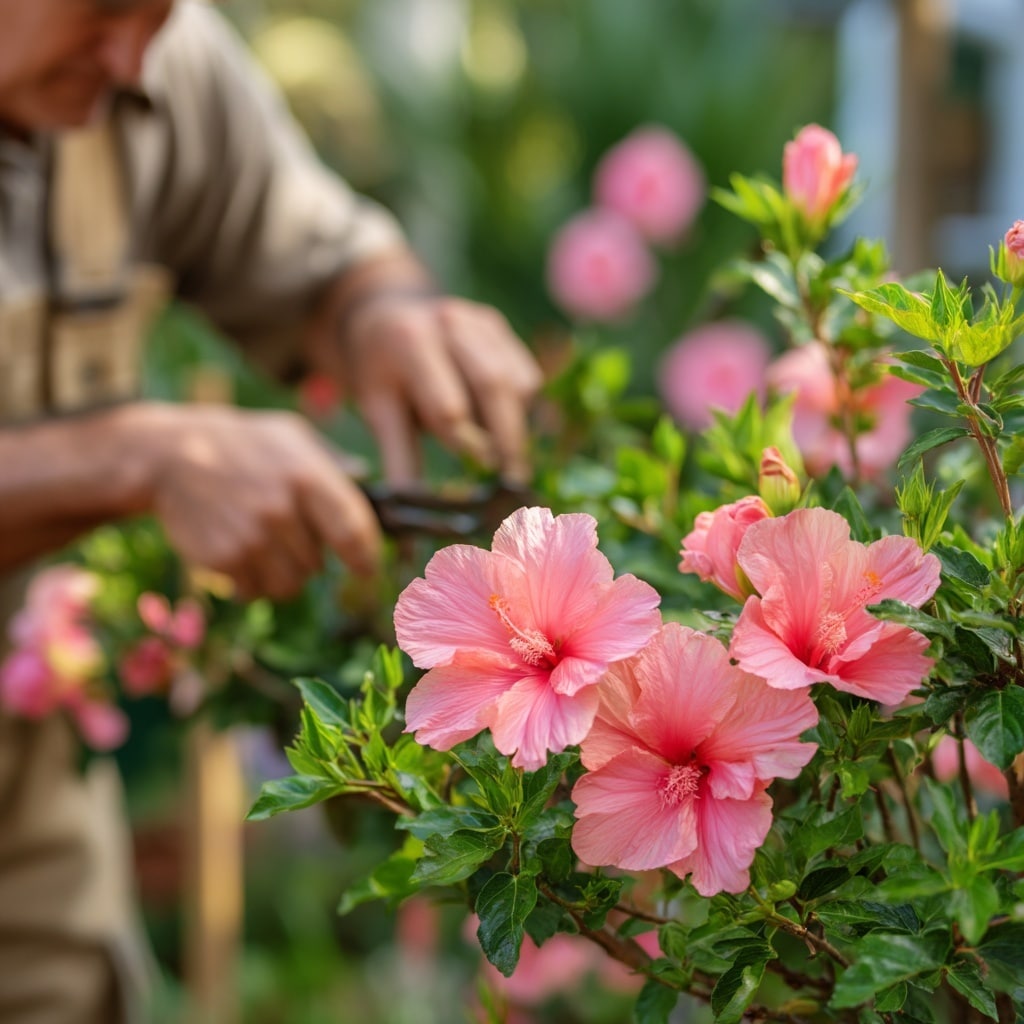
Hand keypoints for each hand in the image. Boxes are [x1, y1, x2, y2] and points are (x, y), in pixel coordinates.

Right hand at [138, 403, 381, 599]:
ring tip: (266, 546)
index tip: (369, 570)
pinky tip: (241, 554)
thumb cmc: (240, 443)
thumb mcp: (289, 434)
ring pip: (290, 585)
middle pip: (318, 564)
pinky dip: (252, 582)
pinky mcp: (225, 558)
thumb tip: (366, 480)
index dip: (367, 558)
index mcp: (308, 476)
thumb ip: (331, 460)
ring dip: (284, 574)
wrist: (167, 454)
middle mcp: (282, 510)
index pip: (354, 533)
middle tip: (286, 533)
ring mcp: (252, 537)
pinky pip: (256, 590)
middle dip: (310, 556)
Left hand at [340, 295, 542, 483]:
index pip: (450, 405)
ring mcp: (479, 321)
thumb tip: (412, 529)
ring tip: (508, 455)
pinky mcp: (499, 328)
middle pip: (494, 386)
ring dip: (518, 423)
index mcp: (411, 341)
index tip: (483, 474)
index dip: (467, 444)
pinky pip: (526, 374)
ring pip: (518, 381)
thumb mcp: (380, 412)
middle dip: (508, 438)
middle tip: (514, 477)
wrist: (386, 319)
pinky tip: (505, 424)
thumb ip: (401, 461)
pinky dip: (523, 406)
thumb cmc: (382, 373)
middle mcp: (449, 321)